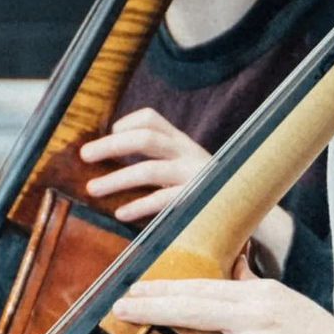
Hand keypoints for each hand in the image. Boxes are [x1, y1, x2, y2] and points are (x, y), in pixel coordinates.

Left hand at [77, 110, 213, 226]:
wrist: (249, 212)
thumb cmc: (208, 190)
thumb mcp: (187, 167)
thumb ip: (161, 160)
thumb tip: (115, 156)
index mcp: (182, 143)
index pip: (152, 119)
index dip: (128, 123)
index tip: (110, 133)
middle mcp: (188, 154)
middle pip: (146, 138)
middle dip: (111, 146)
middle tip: (84, 156)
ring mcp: (194, 177)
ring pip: (150, 170)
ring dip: (117, 179)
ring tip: (92, 189)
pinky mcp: (197, 201)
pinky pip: (162, 201)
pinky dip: (138, 207)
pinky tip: (120, 213)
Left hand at [112, 274, 333, 333]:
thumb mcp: (288, 308)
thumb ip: (252, 296)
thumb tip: (223, 284)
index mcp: (262, 294)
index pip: (199, 287)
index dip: (161, 290)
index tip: (132, 291)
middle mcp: (256, 315)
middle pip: (187, 308)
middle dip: (148, 308)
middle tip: (119, 309)